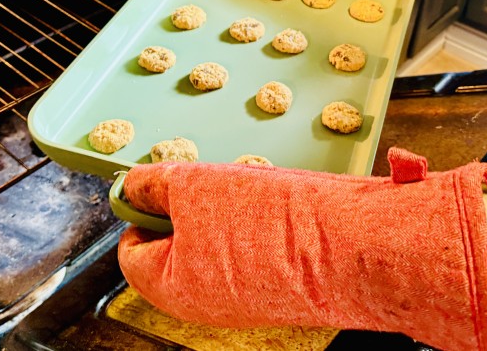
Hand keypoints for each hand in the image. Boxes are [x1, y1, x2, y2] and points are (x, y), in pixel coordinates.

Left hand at [117, 148, 486, 350]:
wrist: (356, 247)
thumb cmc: (271, 224)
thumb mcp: (194, 187)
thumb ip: (152, 184)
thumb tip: (130, 187)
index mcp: (172, 289)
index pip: (132, 250)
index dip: (140, 209)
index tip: (160, 183)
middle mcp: (205, 305)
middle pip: (176, 248)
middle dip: (188, 209)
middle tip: (209, 181)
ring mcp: (246, 301)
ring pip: (216, 247)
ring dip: (224, 213)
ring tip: (249, 190)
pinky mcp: (282, 290)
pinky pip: (253, 253)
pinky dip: (257, 226)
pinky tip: (276, 208)